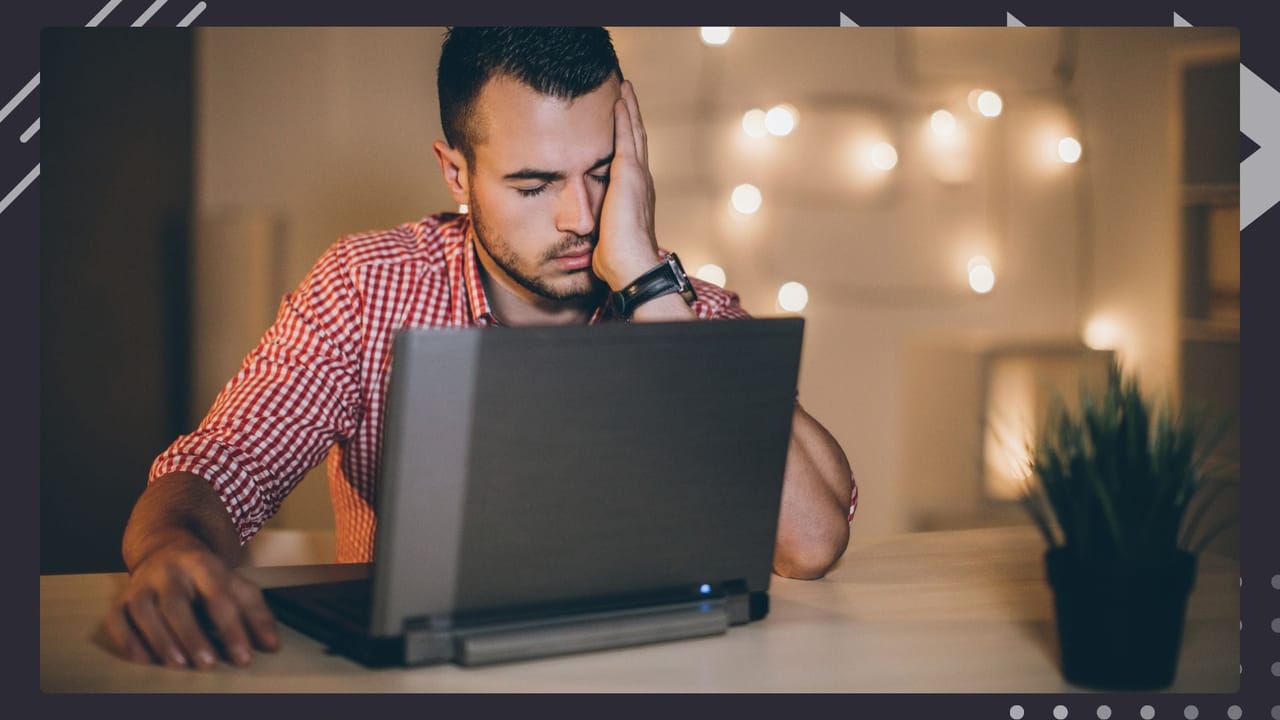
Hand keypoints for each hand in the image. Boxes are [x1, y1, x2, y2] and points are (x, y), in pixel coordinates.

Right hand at [103, 540, 278, 669]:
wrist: (166, 546)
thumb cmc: (205, 574)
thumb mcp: (235, 583)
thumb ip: (255, 612)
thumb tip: (272, 645)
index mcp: (202, 564)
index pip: (218, 598)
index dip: (232, 629)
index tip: (243, 657)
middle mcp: (168, 571)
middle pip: (176, 604)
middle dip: (192, 636)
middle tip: (208, 664)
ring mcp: (141, 584)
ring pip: (144, 611)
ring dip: (160, 640)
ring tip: (178, 664)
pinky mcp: (121, 598)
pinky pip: (117, 618)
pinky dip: (127, 639)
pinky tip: (143, 659)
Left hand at [593, 79, 662, 290]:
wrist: (631, 265)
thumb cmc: (616, 262)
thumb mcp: (602, 239)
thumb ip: (597, 229)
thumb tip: (581, 239)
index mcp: (635, 197)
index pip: (630, 161)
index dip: (627, 140)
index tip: (620, 123)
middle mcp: (641, 182)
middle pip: (636, 140)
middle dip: (631, 117)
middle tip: (626, 93)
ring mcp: (637, 176)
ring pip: (634, 132)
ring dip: (629, 109)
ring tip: (624, 88)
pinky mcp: (629, 173)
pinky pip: (626, 136)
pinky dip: (624, 115)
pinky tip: (618, 99)